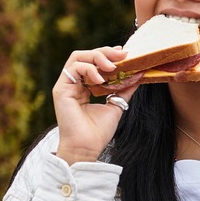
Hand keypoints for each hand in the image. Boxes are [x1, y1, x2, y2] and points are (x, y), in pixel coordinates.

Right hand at [53, 46, 141, 162]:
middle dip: (105, 52)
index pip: (93, 62)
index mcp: (84, 87)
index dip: (108, 55)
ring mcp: (66, 86)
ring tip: (113, 67)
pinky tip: (101, 80)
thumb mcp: (116, 106)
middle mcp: (73, 84)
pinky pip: (74, 68)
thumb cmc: (98, 132)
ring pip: (78, 57)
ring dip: (98, 58)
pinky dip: (90, 69)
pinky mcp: (61, 89)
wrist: (87, 148)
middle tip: (122, 54)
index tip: (125, 54)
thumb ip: (124, 90)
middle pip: (85, 56)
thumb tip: (138, 75)